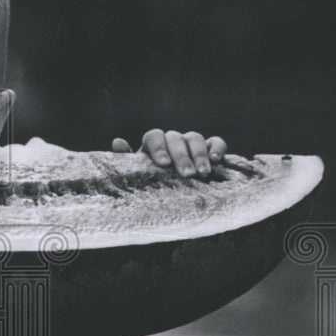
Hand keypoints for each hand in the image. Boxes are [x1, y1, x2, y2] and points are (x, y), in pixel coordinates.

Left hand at [112, 129, 226, 177]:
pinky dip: (217, 148)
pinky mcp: (209, 149)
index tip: (163, 164)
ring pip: (194, 138)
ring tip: (203, 173)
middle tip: (187, 174)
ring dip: (199, 154)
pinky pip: (215, 141)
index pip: (154, 136)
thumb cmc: (151, 185)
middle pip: (176, 138)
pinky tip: (216, 160)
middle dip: (181, 156)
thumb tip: (118, 142)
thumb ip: (126, 161)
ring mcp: (190, 143)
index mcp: (152, 145)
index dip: (159, 148)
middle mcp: (171, 141)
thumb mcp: (137, 176)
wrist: (171, 198)